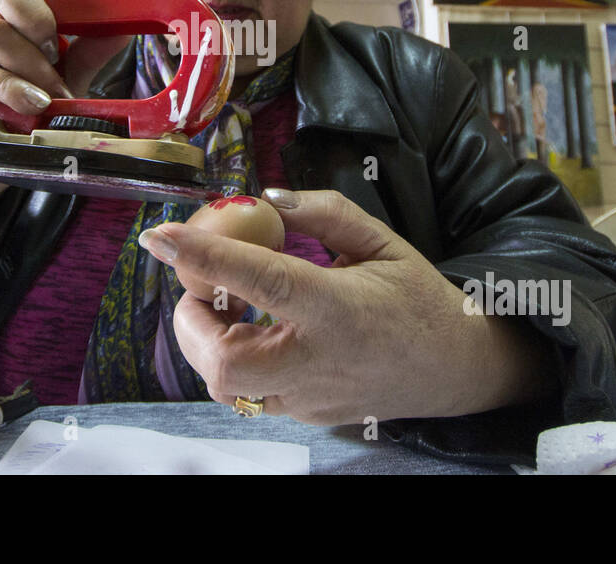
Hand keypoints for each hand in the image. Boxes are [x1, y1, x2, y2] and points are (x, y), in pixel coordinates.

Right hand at [0, 0, 126, 114]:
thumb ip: (89, 53)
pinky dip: (11, 87)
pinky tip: (33, 102)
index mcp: (23, 10)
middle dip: (37, 15)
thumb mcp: (65, 76)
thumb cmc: (27, 104)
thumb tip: (123, 29)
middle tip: (56, 49)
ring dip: (30, 65)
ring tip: (52, 95)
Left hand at [138, 189, 556, 424]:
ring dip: (209, 342)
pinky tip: (254, 332)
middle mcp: (318, 361)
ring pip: (227, 387)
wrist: (456, 368)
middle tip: (203, 288)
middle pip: (225, 361)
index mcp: (337, 308)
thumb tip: (266, 199)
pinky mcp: (305, 415)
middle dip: (194, 322)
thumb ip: (323, 213)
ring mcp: (310, 398)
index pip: (260, 280)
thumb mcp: (381, 241)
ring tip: (229, 307)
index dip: (205, 256)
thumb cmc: (417, 298)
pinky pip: (247, 395)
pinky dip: (233, 362)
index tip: (159, 236)